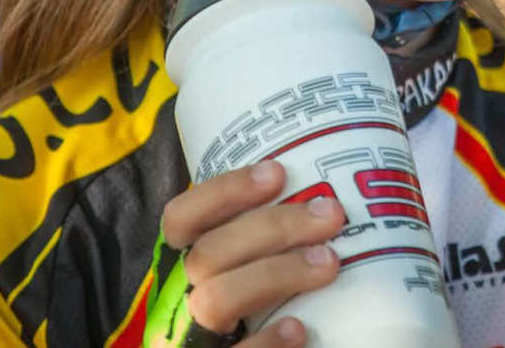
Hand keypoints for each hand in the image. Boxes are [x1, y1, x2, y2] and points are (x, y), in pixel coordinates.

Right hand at [161, 160, 344, 345]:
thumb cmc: (242, 317)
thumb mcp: (235, 272)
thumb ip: (255, 245)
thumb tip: (321, 199)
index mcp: (177, 268)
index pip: (181, 218)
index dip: (224, 191)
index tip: (278, 172)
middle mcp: (175, 301)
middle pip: (209, 254)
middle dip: (273, 227)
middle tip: (329, 214)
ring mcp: (188, 340)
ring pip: (216, 300)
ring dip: (277, 274)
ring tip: (328, 262)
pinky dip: (267, 343)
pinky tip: (299, 329)